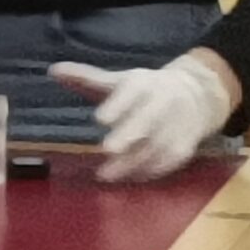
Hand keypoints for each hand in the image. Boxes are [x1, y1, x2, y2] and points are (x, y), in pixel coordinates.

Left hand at [49, 53, 235, 182]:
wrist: (196, 98)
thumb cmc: (146, 90)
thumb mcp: (119, 80)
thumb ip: (87, 78)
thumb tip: (53, 70)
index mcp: (144, 84)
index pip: (132, 93)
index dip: (118, 105)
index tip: (100, 118)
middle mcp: (164, 103)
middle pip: (147, 121)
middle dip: (128, 135)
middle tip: (106, 149)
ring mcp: (177, 126)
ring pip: (156, 146)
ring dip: (133, 162)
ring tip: (106, 175)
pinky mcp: (184, 148)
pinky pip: (166, 163)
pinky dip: (147, 172)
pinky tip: (128, 178)